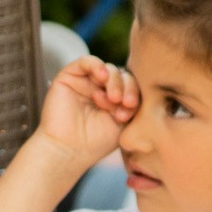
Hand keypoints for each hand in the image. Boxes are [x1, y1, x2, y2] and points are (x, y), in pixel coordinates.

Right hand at [35, 56, 136, 171]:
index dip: (136, 93)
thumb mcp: (123, 123)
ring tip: (113, 98)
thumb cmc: (96, 142)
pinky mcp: (69, 77)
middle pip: (123, 76)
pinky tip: (103, 76)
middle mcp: (100, 89)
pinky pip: (86, 61)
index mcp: (115, 100)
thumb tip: (144, 87)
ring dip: (115, 81)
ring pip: (108, 69)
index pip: (132, 86)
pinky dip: (97, 65)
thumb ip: (133, 104)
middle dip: (128, 88)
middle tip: (126, 103)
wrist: (67, 150)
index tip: (132, 108)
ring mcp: (85, 82)